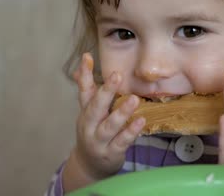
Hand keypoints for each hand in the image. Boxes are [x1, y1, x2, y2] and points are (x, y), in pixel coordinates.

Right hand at [70, 52, 145, 180]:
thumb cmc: (93, 133)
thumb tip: (83, 63)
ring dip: (121, 113)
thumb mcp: (89, 112)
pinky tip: (140, 121)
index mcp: (85, 112)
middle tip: (116, 75)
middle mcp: (89, 126)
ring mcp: (99, 140)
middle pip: (95, 107)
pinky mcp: (111, 153)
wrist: (89, 166)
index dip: (85, 74)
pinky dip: (130, 132)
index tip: (87, 57)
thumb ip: (89, 89)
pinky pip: (121, 142)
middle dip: (105, 91)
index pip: (84, 91)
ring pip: (109, 126)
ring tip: (134, 100)